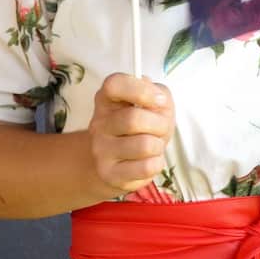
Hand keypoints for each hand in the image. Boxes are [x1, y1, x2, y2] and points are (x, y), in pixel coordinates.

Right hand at [87, 73, 173, 193]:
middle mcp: (98, 124)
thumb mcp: (155, 103)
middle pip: (134, 119)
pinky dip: (157, 163)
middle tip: (161, 129)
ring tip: (153, 145)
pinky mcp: (109, 174)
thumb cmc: (145, 127)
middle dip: (160, 124)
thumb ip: (157, 93)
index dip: (141, 90)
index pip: (113, 84)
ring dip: (158, 145)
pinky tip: (149, 161)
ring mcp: (101, 150)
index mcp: (107, 100)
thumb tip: (158, 97)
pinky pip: (146, 167)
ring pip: (144, 145)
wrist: (122, 162)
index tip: (160, 100)